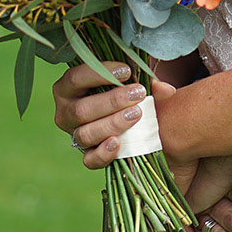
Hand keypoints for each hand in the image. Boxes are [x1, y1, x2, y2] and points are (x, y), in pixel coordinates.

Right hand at [52, 59, 172, 167]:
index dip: (100, 74)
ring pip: (85, 134)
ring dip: (112, 124)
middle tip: (137, 94)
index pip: (76, 78)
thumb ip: (147, 81)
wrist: (124, 112)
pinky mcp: (87, 154)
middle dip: (111, 102)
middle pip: (81, 110)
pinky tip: (118, 143)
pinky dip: (103, 153)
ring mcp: (74, 134)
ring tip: (136, 114)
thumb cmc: (122, 88)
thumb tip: (166, 90)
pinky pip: (90, 159)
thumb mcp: (131, 80)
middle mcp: (66, 111)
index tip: (127, 71)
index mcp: (69, 87)